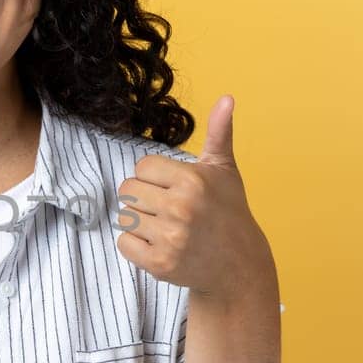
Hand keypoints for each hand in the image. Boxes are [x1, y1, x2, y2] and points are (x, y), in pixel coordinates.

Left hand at [114, 94, 274, 299]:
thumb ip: (219, 132)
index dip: (155, 177)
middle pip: (128, 190)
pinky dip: (135, 245)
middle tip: (168, 209)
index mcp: (192, 180)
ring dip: (139, 222)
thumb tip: (226, 97)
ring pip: (124, 217)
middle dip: (144, 198)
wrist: (239, 265)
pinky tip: (159, 244)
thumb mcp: (224, 170)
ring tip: (165, 227)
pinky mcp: (160, 264)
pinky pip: (123, 243)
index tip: (174, 188)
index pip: (142, 166)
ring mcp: (170, 238)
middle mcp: (180, 208)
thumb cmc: (228, 211)